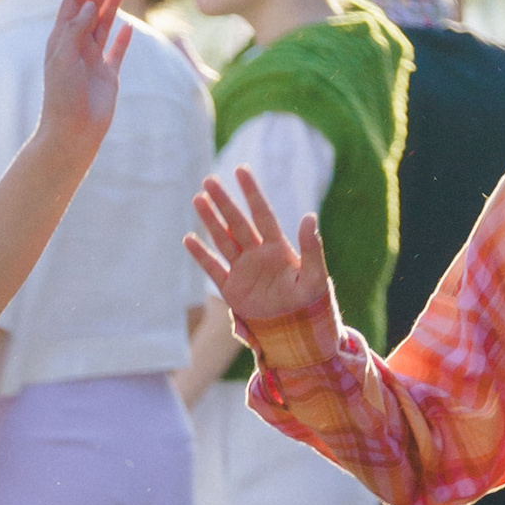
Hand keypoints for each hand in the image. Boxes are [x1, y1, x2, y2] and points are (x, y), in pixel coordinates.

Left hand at [35, 0, 131, 168]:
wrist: (72, 132)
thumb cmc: (63, 96)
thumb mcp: (64, 57)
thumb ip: (77, 29)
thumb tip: (90, 4)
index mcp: (62, 39)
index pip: (75, 1)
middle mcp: (77, 45)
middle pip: (91, 6)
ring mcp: (93, 59)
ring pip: (105, 22)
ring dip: (113, 0)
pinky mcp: (108, 76)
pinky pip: (117, 51)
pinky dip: (123, 38)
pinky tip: (129, 26)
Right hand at [184, 168, 335, 342]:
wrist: (296, 334)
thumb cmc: (310, 304)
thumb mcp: (315, 276)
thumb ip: (311, 247)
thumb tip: (309, 216)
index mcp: (278, 248)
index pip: (262, 213)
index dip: (251, 192)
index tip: (240, 171)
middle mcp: (257, 254)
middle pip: (237, 222)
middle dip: (224, 202)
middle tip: (209, 180)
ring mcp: (243, 270)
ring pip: (223, 240)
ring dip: (210, 221)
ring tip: (197, 200)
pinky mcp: (232, 289)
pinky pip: (213, 269)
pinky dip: (201, 255)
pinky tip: (189, 239)